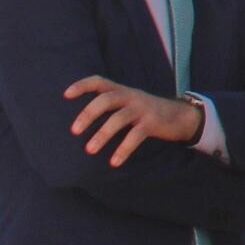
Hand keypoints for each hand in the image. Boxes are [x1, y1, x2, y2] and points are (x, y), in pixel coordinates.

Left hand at [65, 78, 205, 164]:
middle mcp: (130, 96)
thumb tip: (80, 120)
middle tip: (74, 131)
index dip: (82, 85)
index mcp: (121, 90)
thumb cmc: (145, 112)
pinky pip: (135, 136)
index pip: (99, 81)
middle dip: (88, 114)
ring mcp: (142, 108)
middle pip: (106, 99)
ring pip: (118, 118)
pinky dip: (123, 149)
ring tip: (89, 150)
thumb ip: (109, 106)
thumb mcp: (128, 103)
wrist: (179, 116)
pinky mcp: (152, 123)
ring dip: (102, 134)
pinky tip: (114, 162)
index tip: (65, 95)